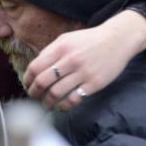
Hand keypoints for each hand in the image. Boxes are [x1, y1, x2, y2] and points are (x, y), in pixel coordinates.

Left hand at [22, 10, 145, 111]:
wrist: (117, 40)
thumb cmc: (89, 40)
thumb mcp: (67, 39)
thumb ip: (51, 52)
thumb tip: (35, 69)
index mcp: (60, 48)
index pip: (36, 67)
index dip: (27, 79)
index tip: (27, 85)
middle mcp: (70, 60)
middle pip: (43, 81)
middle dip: (34, 92)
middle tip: (34, 97)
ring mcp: (83, 73)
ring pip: (56, 93)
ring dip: (48, 102)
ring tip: (47, 104)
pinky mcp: (94, 84)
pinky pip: (74, 99)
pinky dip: (64, 106)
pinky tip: (62, 106)